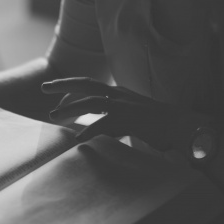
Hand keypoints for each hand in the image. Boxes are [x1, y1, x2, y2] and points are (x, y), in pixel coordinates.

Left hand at [41, 77, 180, 150]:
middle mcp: (119, 95)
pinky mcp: (130, 119)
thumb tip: (93, 129)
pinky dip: (90, 130)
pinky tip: (78, 138)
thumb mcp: (129, 117)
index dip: (70, 90)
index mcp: (118, 92)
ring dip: (70, 109)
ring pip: (91, 102)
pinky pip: (105, 123)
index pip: (89, 85)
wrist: (180, 126)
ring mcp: (124, 105)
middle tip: (43, 88)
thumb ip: (111, 120)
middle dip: (63, 85)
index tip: (56, 100)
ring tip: (53, 117)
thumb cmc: (156, 125)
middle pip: (85, 84)